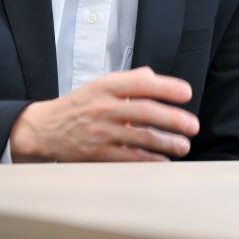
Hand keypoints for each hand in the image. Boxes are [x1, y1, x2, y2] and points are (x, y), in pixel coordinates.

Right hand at [9, 67, 199, 161]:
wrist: (45, 129)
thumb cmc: (78, 106)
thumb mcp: (99, 85)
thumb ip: (128, 81)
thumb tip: (154, 77)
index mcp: (106, 87)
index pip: (141, 83)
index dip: (166, 87)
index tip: (186, 93)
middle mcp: (104, 108)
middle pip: (145, 111)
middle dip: (173, 119)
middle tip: (193, 125)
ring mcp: (101, 132)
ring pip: (141, 138)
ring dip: (166, 143)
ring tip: (183, 146)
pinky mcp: (98, 154)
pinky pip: (129, 158)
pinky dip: (149, 161)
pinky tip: (163, 161)